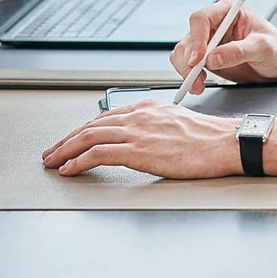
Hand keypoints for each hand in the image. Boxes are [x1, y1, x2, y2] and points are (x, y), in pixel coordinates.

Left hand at [42, 101, 241, 178]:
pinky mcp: (138, 149)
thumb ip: (157, 128)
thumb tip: (146, 142)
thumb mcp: (179, 124)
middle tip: (51, 152)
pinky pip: (97, 153)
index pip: (106, 116)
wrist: (225, 143)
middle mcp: (139, 115)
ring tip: (52, 162)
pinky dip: (78, 161)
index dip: (84, 129)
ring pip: (88, 137)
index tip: (72, 140)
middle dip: (66, 140)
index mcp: (149, 108)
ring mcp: (137, 131)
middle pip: (91, 125)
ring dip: (64, 151)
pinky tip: (70, 169)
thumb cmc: (210, 139)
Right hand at [169, 1, 276, 95]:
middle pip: (189, 37)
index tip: (198, 59)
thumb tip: (213, 58)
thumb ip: (239, 51)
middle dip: (189, 60)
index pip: (203, 18)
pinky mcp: (205, 56)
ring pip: (183, 51)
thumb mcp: (264, 48)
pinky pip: (186, 63)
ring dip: (186, 70)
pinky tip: (198, 84)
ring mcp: (208, 40)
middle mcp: (215, 23)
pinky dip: (188, 75)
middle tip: (196, 78)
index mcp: (229, 11)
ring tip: (198, 86)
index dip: (197, 38)